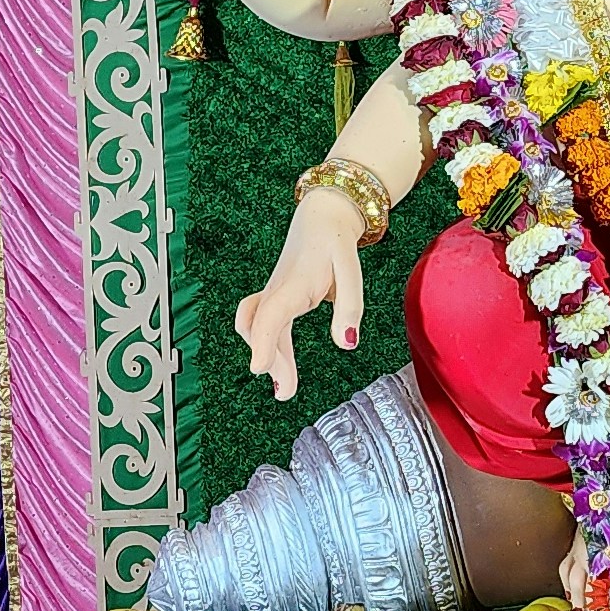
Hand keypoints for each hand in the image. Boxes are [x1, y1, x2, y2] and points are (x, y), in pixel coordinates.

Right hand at [233, 187, 370, 398]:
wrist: (322, 217)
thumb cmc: (335, 242)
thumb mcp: (351, 269)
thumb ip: (349, 307)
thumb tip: (347, 343)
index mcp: (293, 282)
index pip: (270, 315)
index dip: (262, 342)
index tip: (258, 369)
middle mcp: (276, 290)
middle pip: (261, 328)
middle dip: (270, 359)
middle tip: (285, 393)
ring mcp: (272, 294)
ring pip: (258, 328)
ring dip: (268, 355)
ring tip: (284, 387)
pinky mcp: (275, 298)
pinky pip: (264, 325)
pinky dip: (268, 346)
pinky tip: (277, 367)